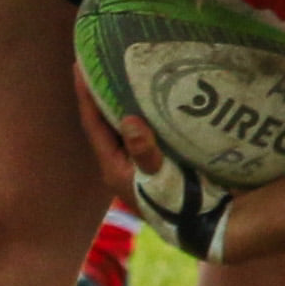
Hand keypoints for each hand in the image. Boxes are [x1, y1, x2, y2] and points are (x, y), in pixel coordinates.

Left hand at [72, 69, 232, 261]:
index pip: (93, 124)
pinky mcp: (154, 159)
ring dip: (120, 99)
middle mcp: (120, 163)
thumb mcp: (161, 178)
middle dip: (100, 92)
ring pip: (121, 124)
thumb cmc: (179, 203)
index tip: (79, 66)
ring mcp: (136, 162)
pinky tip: (149, 94)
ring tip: (121, 70)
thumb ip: (145, 151)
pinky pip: (141, 128)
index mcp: (113, 166)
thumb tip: (128, 121)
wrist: (205, 224)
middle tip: (99, 61)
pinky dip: (140, 110)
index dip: (85, 95)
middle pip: (103, 120)